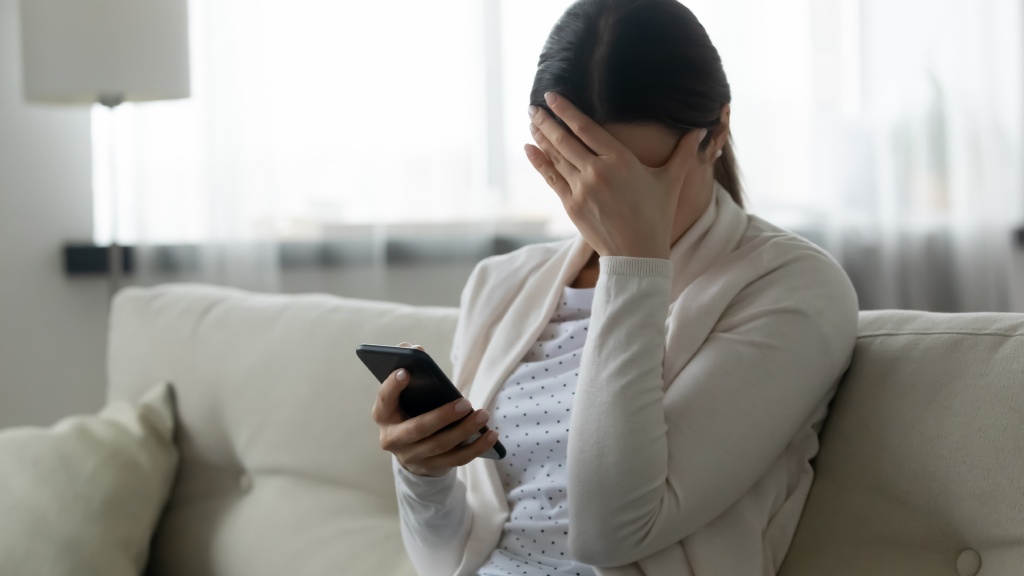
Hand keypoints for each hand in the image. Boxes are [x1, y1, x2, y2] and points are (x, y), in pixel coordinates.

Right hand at [370, 342, 498, 476]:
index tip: (406, 371)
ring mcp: (412, 456)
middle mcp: (393, 439)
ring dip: (464, 431)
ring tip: (483, 414)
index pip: (384, 400)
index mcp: (383, 415)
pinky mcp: (432, 467)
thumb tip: (415, 348)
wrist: (410, 449)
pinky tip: (492, 435)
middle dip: (442, 416)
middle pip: (417, 429)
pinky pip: (456, 459)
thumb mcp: (404, 392)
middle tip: (465, 402)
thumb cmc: (410, 409)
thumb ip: (407, 365)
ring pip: (440, 445)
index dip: (392, 387)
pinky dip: (476, 447)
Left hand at [525, 92, 706, 259]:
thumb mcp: (671, 181)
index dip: (567, 111)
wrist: (638, 254)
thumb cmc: (656, 217)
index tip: (552, 96)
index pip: (587, 128)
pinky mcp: (572, 205)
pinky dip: (539, 162)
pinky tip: (529, 148)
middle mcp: (597, 171)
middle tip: (534, 105)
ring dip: (541, 136)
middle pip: (565, 139)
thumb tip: (700, 130)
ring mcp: (581, 189)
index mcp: (620, 160)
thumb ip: (683, 153)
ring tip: (532, 120)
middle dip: (547, 120)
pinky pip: (551, 177)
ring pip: (556, 156)